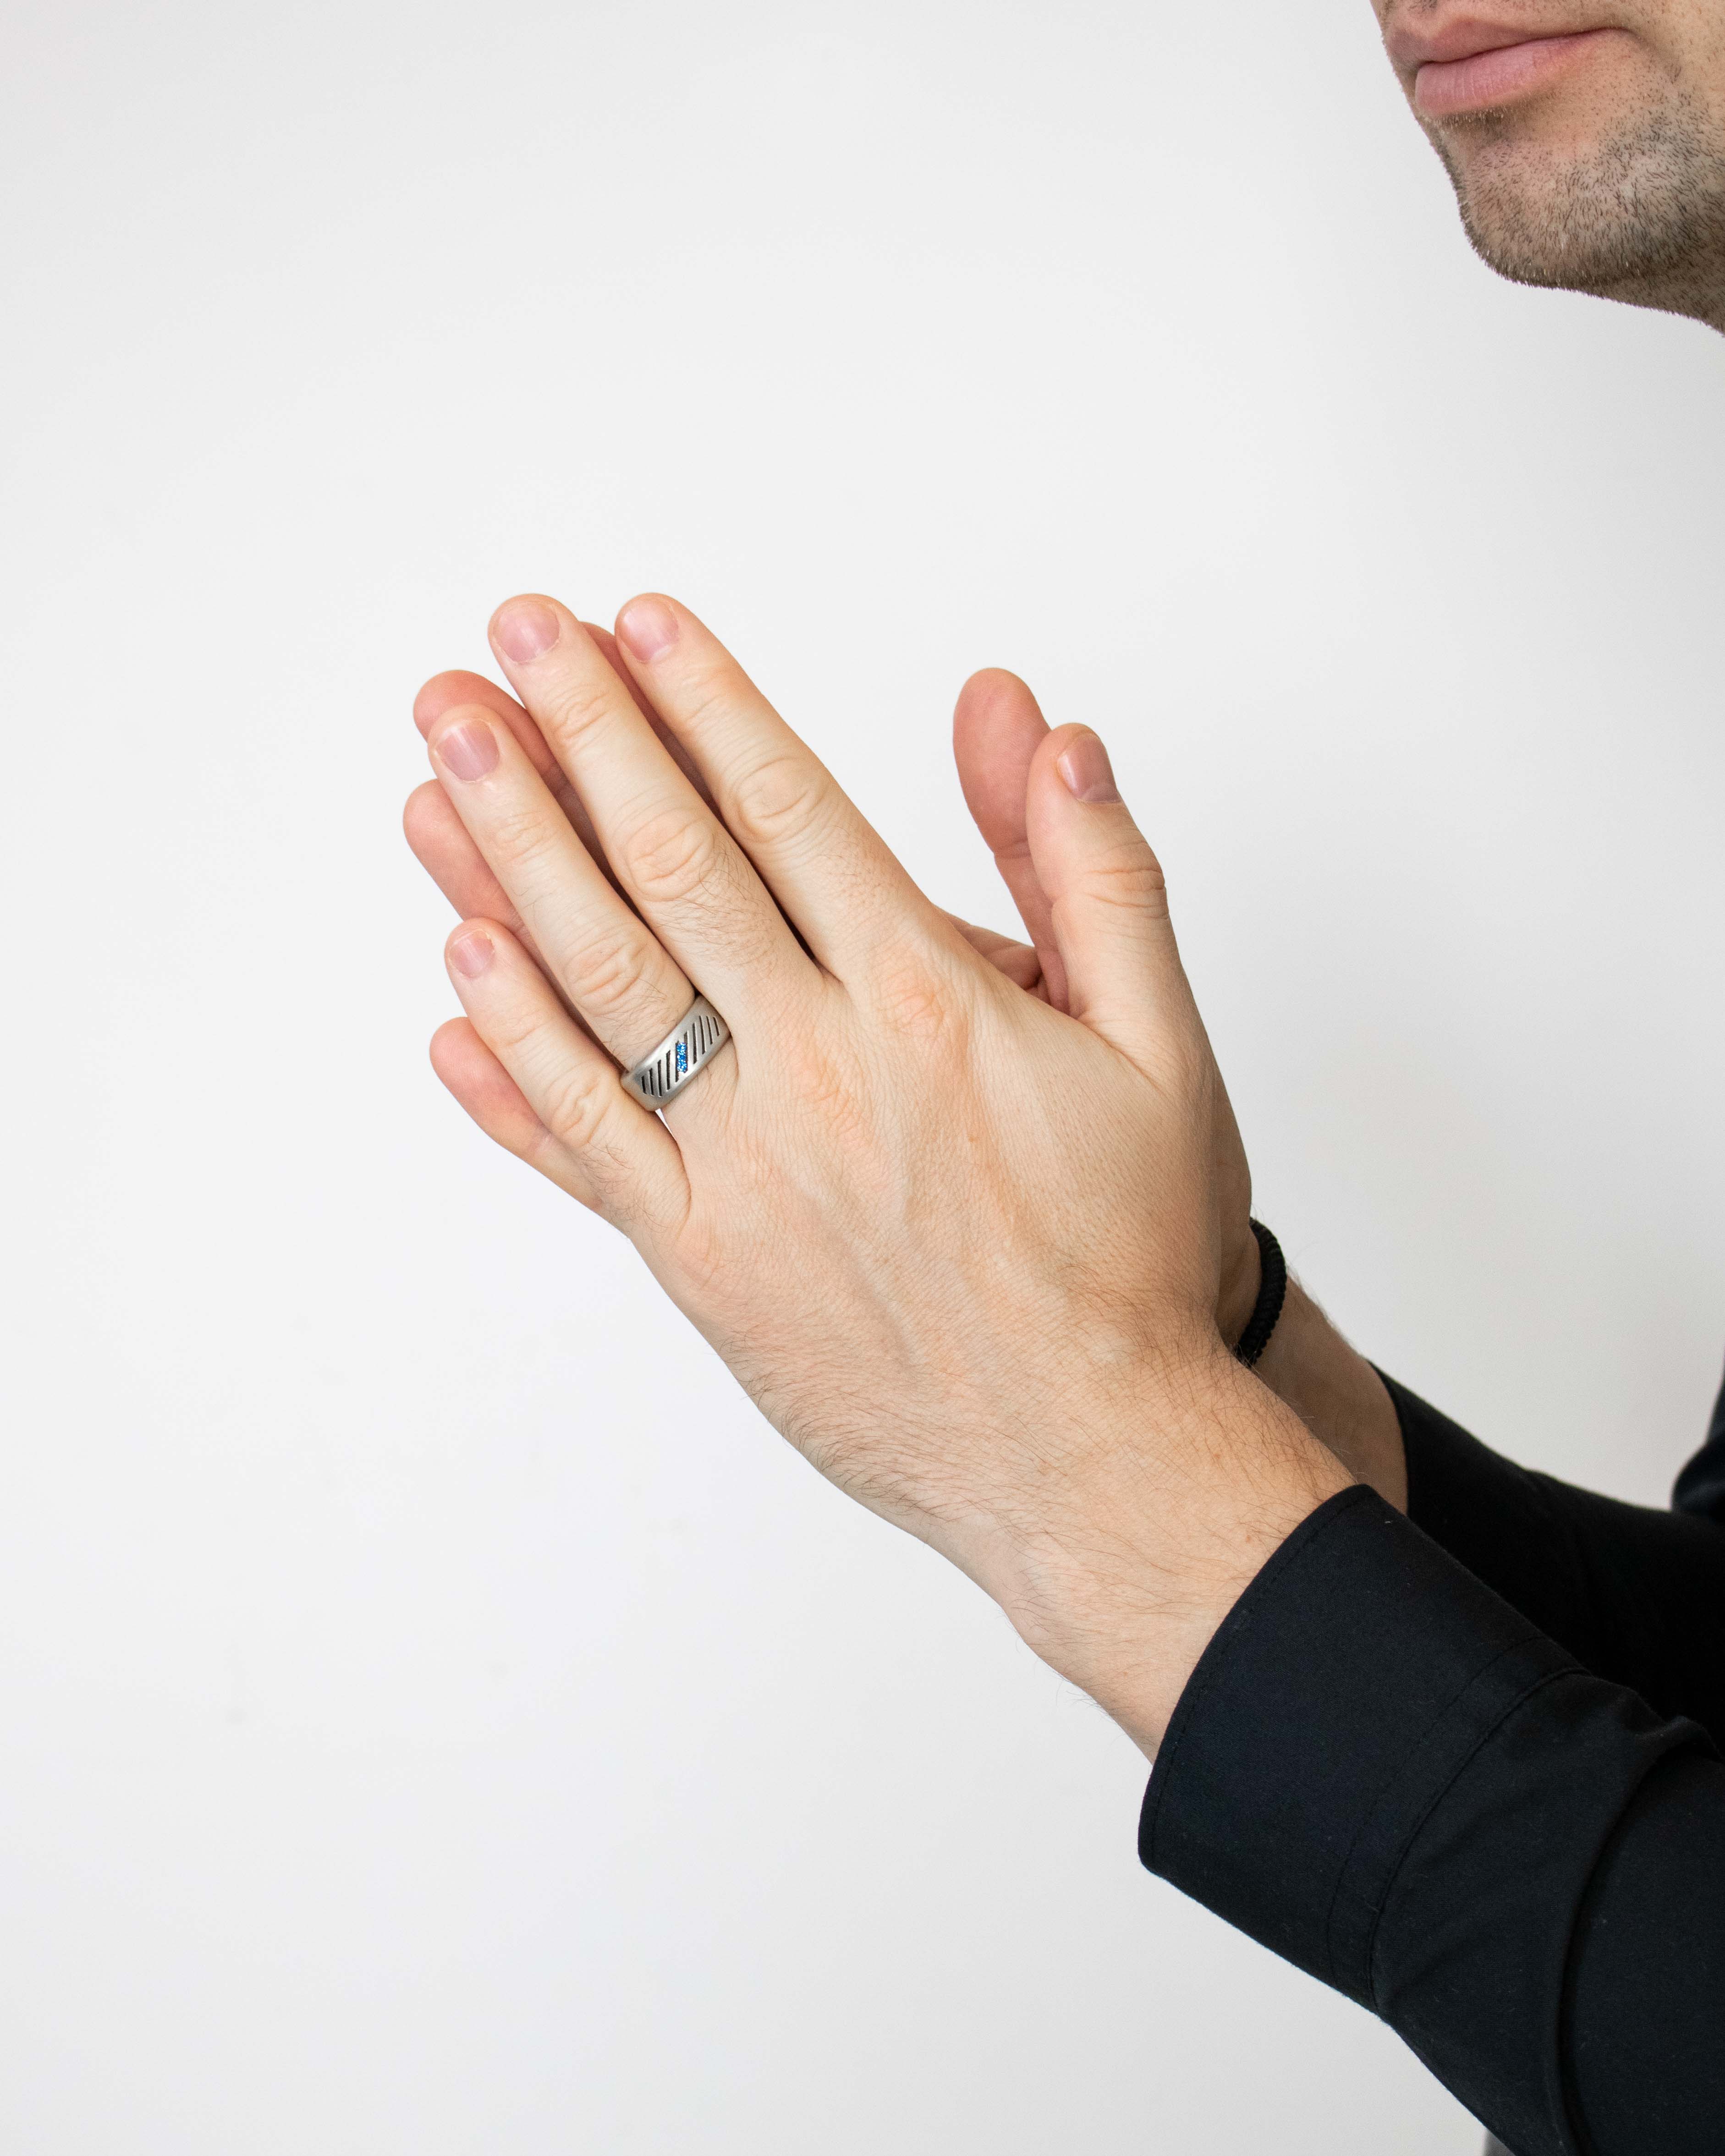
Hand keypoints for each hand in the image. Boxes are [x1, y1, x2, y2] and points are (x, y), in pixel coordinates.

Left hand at [409, 593, 1350, 1750]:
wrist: (1092, 1457)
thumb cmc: (1130, 1254)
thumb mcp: (1162, 1048)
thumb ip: (1097, 876)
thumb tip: (1039, 732)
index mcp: (927, 1001)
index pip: (787, 807)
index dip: (700, 701)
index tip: (632, 623)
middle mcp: (817, 1070)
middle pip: (671, 870)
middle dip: (576, 743)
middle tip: (499, 645)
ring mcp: (745, 1171)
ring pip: (602, 989)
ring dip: (509, 866)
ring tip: (440, 768)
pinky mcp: (703, 1263)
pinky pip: (586, 1147)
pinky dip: (514, 1061)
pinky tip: (456, 979)